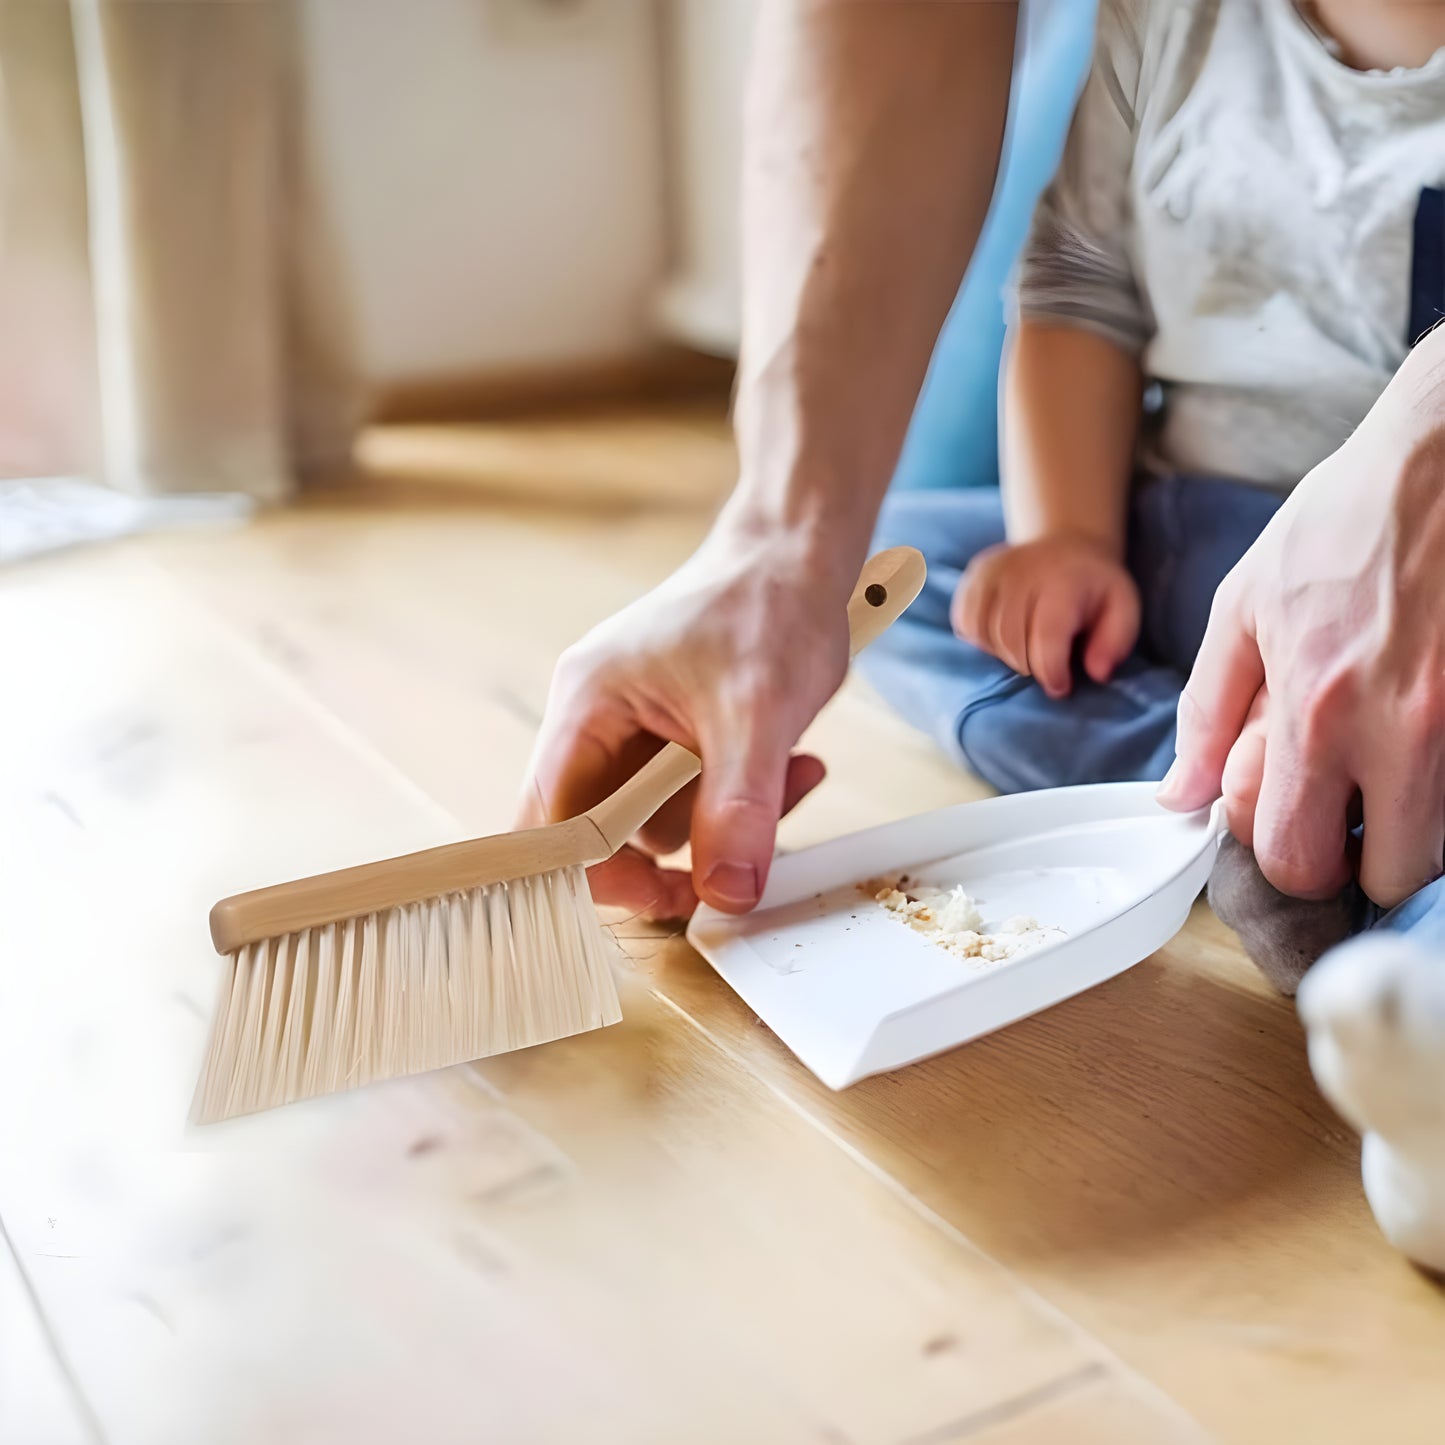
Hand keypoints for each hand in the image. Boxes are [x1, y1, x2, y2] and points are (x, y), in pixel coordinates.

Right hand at [518, 524, 854, 918]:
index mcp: (587, 705)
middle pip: (603, 832)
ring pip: (659, 822)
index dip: (593, 874)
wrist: (798, 553)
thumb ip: (739, 807)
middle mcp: (596, 721)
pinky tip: (793, 764)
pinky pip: (694, 799)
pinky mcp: (673, 737)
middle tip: (738, 864)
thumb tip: (727, 894)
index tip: (663, 895)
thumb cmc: (767, 602)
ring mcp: (634, 730)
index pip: (551, 823)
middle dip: (680, 850)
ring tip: (787, 773)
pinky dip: (743, 800)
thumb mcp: (759, 713)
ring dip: (725, 821)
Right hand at [952, 535, 1139, 698]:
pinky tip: (1001, 637)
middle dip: (1028, 666)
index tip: (1061, 686)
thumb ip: (1115, 643)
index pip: (1045, 637)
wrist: (1069, 544)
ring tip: (1025, 651)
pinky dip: (980, 640)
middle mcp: (1021, 571)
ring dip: (1003, 655)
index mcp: (1063, 582)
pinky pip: (964, 621)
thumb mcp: (1124, 609)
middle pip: (1009, 640)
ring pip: (983, 634)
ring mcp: (992, 571)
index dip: (1051, 672)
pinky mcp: (973, 576)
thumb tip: (1097, 673)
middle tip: (1045, 667)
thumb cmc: (1096, 587)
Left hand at [1159, 343, 1444, 907]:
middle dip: (1360, 862)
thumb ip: (1206, 714)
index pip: (1296, 860)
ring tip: (1386, 775)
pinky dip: (1443, 788)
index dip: (1288, 858)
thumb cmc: (1343, 522)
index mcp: (1319, 714)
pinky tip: (1421, 738)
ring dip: (1411, 831)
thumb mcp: (1245, 606)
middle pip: (1386, 877)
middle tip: (1348, 814)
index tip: (1293, 824)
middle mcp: (1402, 735)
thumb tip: (1181, 795)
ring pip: (1442, 847)